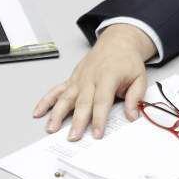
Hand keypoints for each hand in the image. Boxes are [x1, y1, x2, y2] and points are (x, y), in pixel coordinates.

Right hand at [32, 23, 155, 140]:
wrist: (117, 42)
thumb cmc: (127, 61)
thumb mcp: (139, 76)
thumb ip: (135, 96)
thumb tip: (132, 115)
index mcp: (108, 76)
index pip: (102, 100)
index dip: (99, 118)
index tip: (97, 134)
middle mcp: (90, 78)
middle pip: (82, 102)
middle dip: (77, 121)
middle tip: (73, 137)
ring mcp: (79, 78)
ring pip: (65, 97)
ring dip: (57, 113)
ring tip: (51, 128)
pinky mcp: (72, 79)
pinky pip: (56, 90)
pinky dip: (45, 101)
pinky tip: (38, 112)